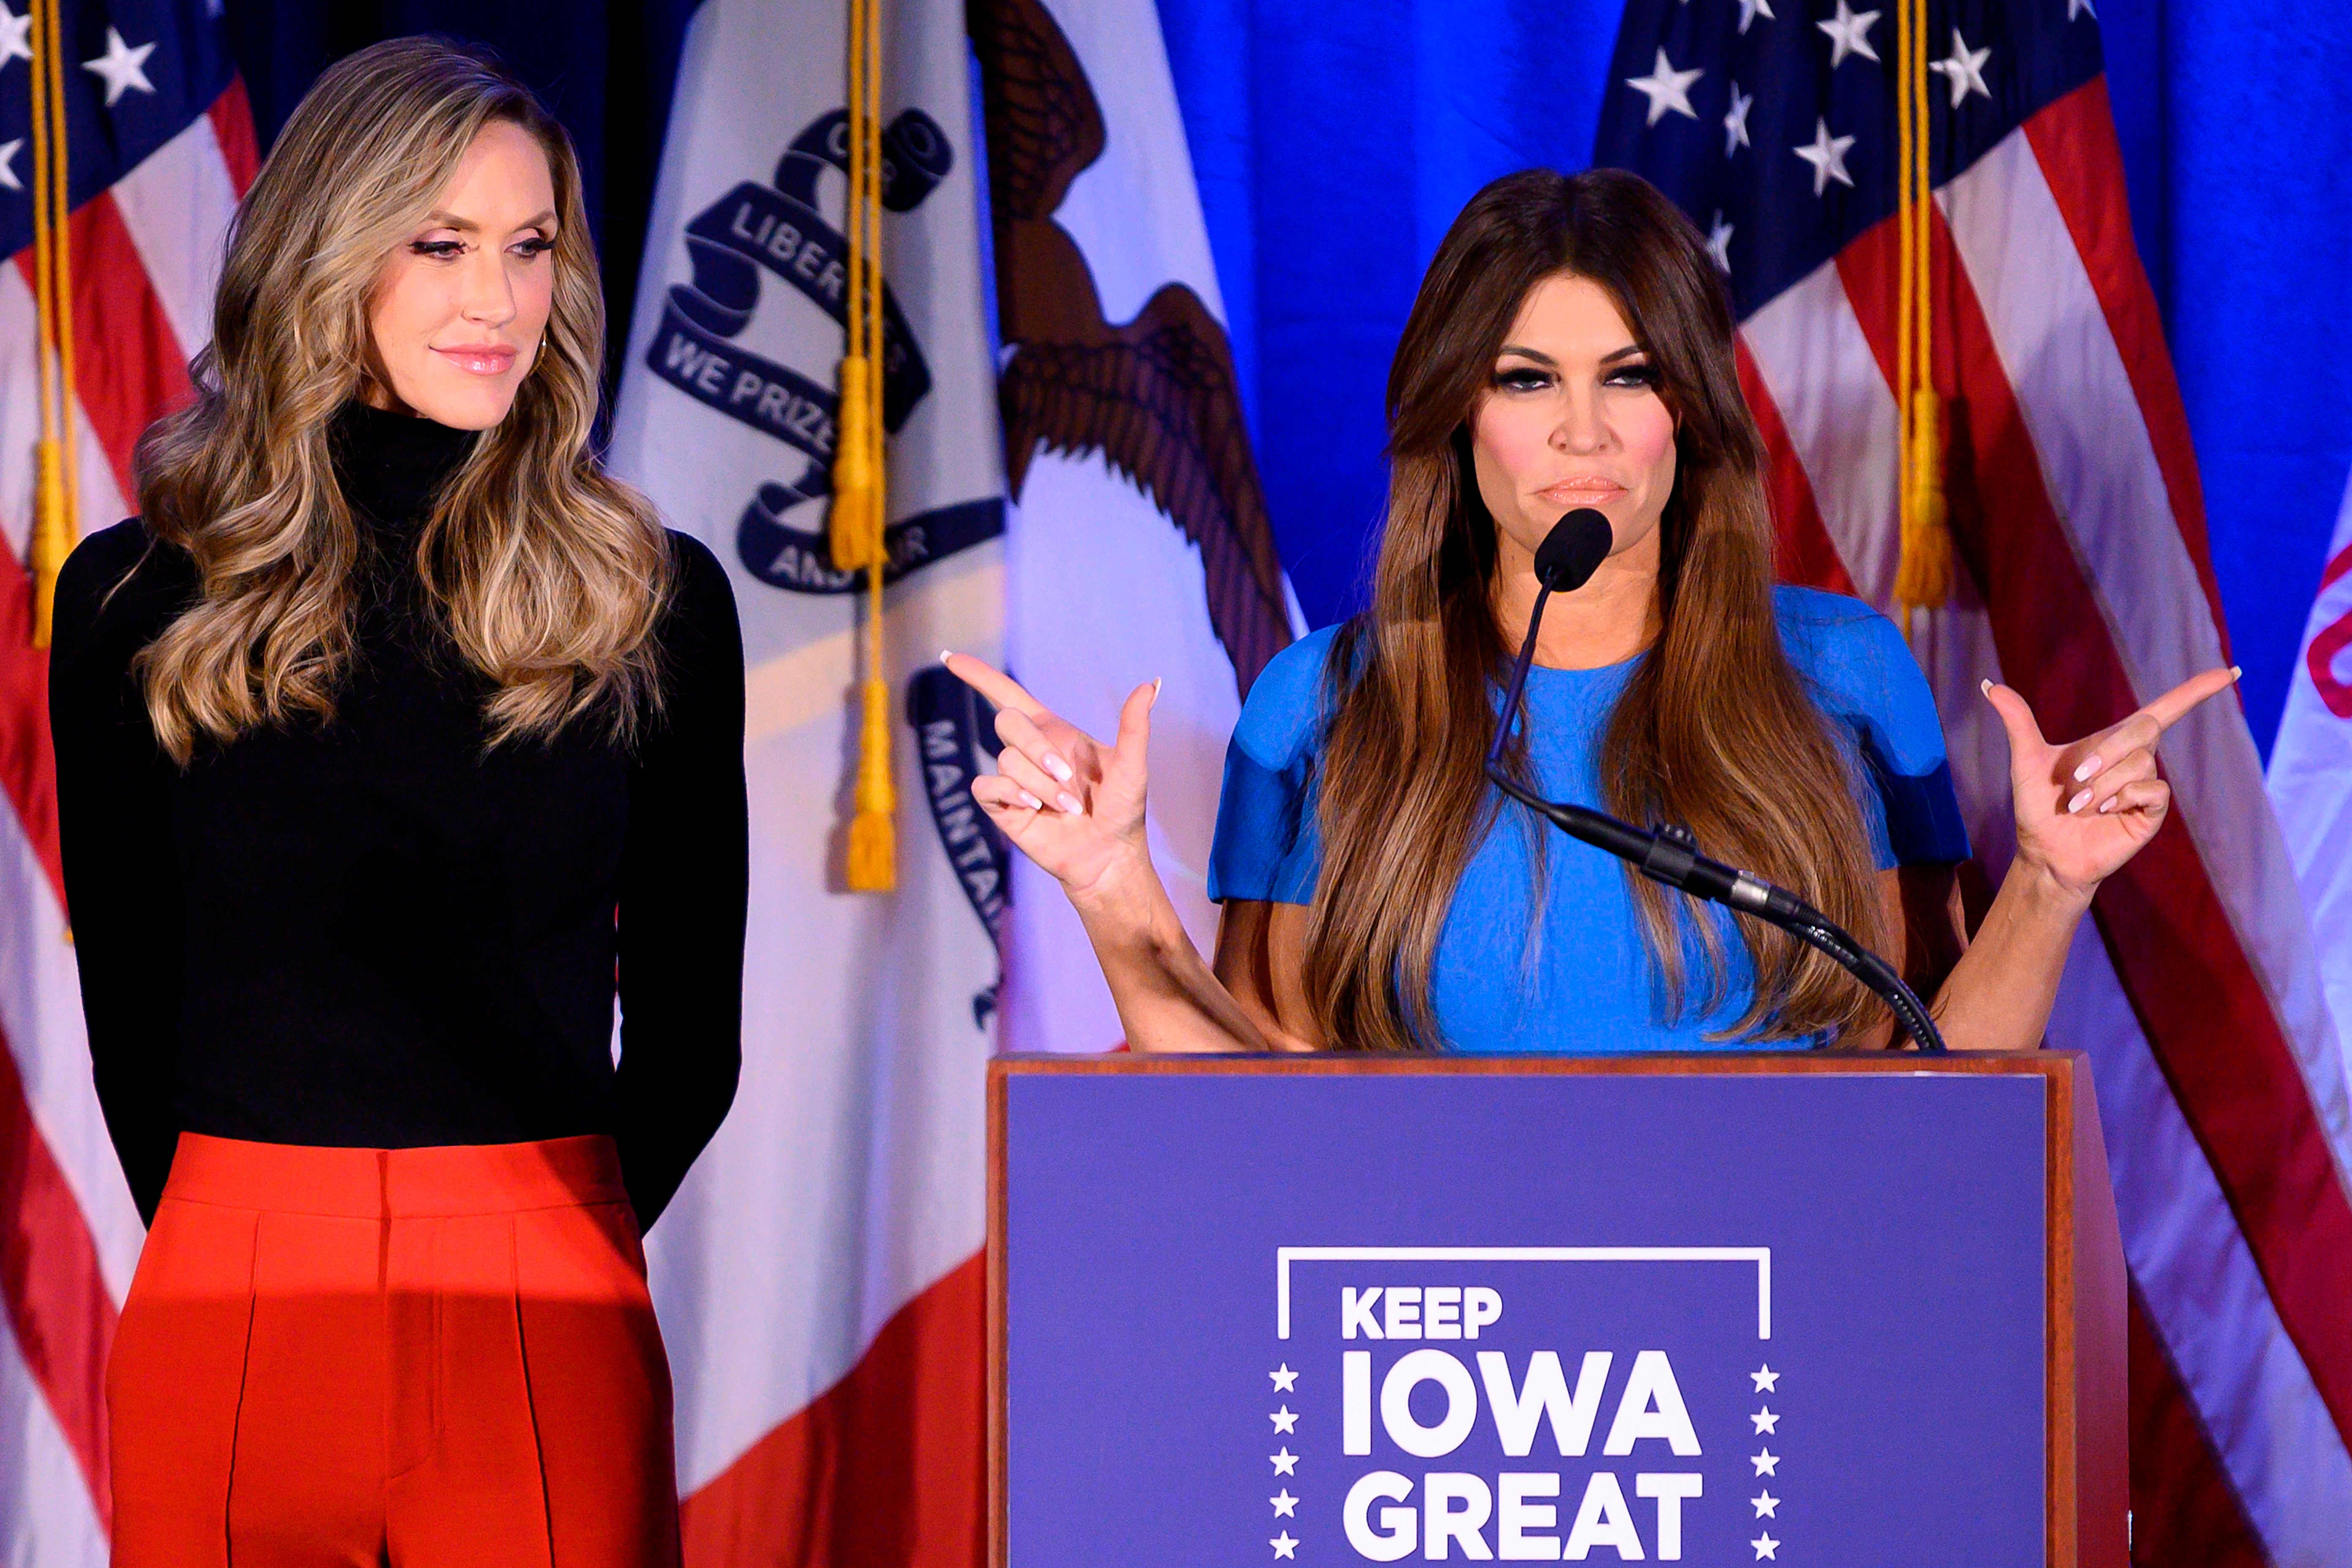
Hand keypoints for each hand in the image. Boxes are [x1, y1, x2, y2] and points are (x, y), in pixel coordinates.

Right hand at [942, 652, 1158, 907]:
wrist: (1108, 855)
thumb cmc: (1122, 811)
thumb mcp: (1132, 766)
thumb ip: (1134, 725)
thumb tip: (1151, 683)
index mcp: (1053, 732)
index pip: (1007, 693)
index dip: (979, 675)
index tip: (949, 657)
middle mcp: (1028, 751)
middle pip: (1007, 722)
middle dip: (1036, 749)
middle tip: (1066, 778)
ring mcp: (1012, 779)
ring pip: (1006, 760)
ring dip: (1039, 784)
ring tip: (1067, 808)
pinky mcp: (1002, 806)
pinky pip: (987, 786)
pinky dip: (1010, 793)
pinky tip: (1034, 807)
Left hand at [1981, 665, 2239, 902]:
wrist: (2044, 852)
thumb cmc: (2039, 807)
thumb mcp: (2026, 760)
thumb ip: (2017, 721)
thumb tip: (1988, 684)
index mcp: (2114, 741)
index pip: (2166, 708)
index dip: (2196, 690)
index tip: (2228, 671)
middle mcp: (2137, 759)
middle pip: (2144, 728)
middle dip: (2106, 752)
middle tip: (2075, 781)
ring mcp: (2147, 786)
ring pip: (2142, 763)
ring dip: (2103, 785)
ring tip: (2080, 806)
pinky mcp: (2152, 813)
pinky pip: (2153, 790)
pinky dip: (2122, 797)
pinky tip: (2102, 813)